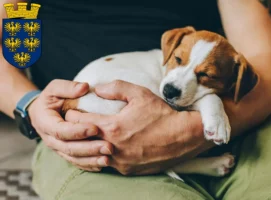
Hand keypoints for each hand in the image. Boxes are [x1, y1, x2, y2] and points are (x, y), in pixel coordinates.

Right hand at [28, 79, 112, 171]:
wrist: (41, 112)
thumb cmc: (50, 98)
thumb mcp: (55, 89)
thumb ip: (68, 87)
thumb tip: (84, 87)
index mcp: (46, 122)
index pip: (61, 130)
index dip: (78, 131)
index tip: (96, 127)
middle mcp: (51, 139)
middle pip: (69, 148)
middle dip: (90, 148)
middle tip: (109, 147)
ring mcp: (58, 148)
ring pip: (74, 158)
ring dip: (92, 160)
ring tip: (109, 158)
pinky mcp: (66, 154)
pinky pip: (77, 163)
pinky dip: (90, 165)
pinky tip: (104, 164)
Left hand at [65, 80, 210, 174]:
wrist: (184, 137)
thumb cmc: (162, 114)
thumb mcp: (140, 94)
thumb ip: (116, 88)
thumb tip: (97, 89)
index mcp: (112, 128)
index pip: (79, 122)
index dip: (72, 114)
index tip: (70, 110)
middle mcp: (113, 148)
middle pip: (81, 141)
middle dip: (74, 132)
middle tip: (73, 124)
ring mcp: (120, 162)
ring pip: (91, 156)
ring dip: (86, 146)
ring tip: (85, 137)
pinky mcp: (128, 170)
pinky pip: (107, 165)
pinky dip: (101, 156)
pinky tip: (103, 149)